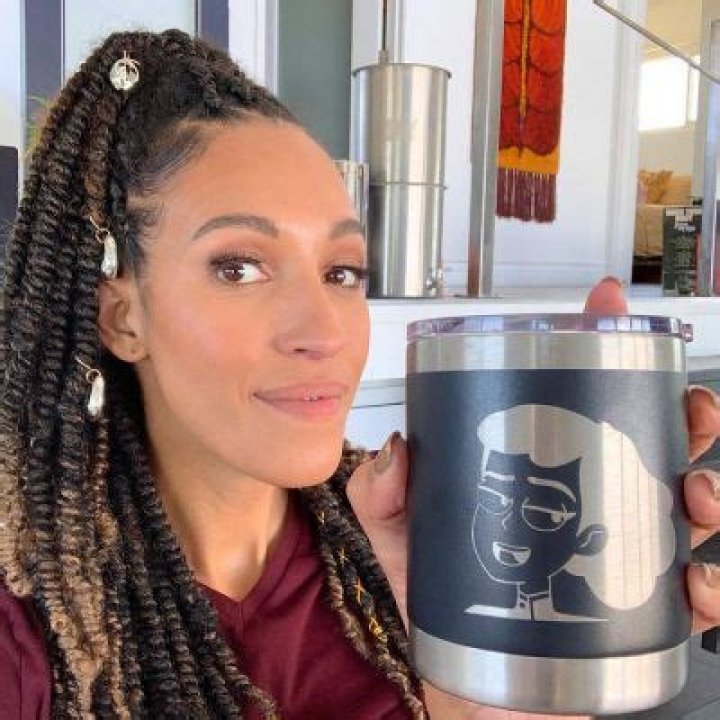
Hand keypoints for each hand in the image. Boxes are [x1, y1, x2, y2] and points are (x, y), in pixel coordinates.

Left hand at [346, 277, 719, 717]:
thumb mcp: (401, 539)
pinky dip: (712, 581)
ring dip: (712, 486)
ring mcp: (622, 550)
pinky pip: (698, 586)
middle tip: (688, 409)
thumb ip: (381, 494)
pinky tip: (694, 583)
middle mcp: (590, 501)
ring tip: (696, 494)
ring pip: (693, 500)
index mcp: (541, 473)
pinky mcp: (643, 607)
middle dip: (688, 412)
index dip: (599, 344)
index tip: (606, 305)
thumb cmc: (442, 608)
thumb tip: (397, 447)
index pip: (576, 395)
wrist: (479, 695)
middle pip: (657, 437)